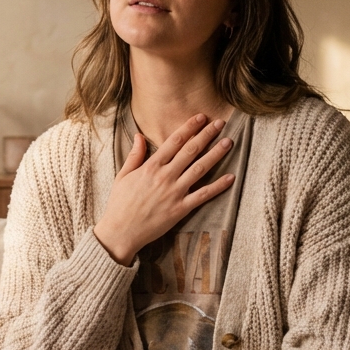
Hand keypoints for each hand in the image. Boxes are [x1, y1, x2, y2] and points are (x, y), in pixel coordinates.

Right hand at [93, 113, 235, 264]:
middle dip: (206, 135)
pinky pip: (203, 195)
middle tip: (220, 123)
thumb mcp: (123, 176)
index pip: (174, 141)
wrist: (120, 232)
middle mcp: (165, 176)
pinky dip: (218, 187)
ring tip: (228, 142)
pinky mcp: (180, 209)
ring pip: (200, 169)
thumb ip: (134, 155)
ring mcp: (174, 193)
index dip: (189, 127)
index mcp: (151, 167)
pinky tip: (230, 178)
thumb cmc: (119, 204)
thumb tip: (139, 135)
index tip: (201, 117)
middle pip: (190, 151)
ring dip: (215, 154)